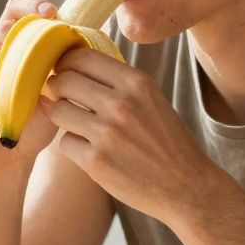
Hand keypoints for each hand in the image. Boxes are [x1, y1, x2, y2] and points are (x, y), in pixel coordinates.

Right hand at [0, 0, 60, 176]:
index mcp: (11, 41)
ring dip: (12, 67)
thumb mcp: (57, 90)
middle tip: (46, 64)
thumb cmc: (37, 120)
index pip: (15, 8)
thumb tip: (79, 42)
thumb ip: (62, 66)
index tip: (52, 13)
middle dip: (25, 42)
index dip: (30, 5)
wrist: (14, 155)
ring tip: (29, 87)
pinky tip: (7, 102)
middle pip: (2, 27)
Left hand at [45, 47, 226, 227]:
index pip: (82, 57)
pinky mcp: (95, 161)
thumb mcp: (151, 100)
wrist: (187, 187)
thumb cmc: (167, 142)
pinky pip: (64, 142)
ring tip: (80, 126)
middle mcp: (121, 104)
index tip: (65, 72)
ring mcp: (107, 133)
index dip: (67, 64)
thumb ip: (118, 83)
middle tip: (64, 99)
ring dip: (63, 118)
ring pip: (58, 111)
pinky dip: (74, 147)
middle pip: (64, 81)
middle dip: (58, 89)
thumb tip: (74, 63)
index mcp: (137, 83)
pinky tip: (92, 152)